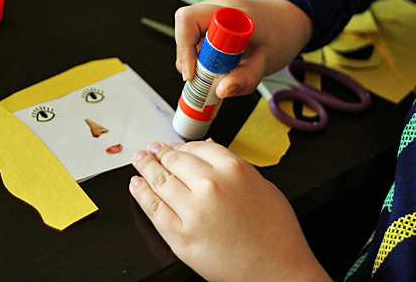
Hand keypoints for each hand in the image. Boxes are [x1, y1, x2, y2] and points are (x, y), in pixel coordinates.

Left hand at [129, 141, 330, 281]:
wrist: (279, 273)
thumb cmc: (276, 234)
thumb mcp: (263, 186)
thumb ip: (233, 166)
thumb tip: (209, 148)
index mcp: (234, 169)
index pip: (196, 147)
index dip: (180, 145)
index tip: (172, 146)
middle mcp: (210, 186)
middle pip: (174, 160)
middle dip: (159, 153)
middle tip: (151, 151)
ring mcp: (193, 211)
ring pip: (159, 180)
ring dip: (145, 167)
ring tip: (139, 161)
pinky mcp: (180, 236)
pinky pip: (154, 208)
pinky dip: (141, 193)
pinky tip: (137, 185)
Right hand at [174, 0, 312, 97]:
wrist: (289, 18)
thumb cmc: (280, 33)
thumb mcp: (266, 61)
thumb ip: (245, 79)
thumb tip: (221, 91)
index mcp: (229, 11)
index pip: (189, 21)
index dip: (185, 49)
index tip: (193, 74)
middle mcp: (215, 8)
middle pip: (184, 31)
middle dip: (188, 59)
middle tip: (204, 80)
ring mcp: (210, 15)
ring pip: (187, 38)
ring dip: (194, 60)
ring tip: (214, 75)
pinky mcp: (209, 24)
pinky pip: (195, 40)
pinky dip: (200, 58)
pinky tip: (215, 67)